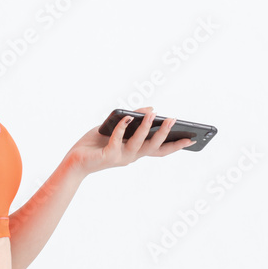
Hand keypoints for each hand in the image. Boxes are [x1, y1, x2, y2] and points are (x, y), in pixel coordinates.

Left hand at [64, 106, 192, 178]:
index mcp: (135, 151)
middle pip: (153, 147)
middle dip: (164, 134)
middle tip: (174, 119)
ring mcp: (120, 158)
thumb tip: (151, 109)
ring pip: (138, 144)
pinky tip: (127, 117)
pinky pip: (117, 140)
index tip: (192, 139)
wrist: (75, 160)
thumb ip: (132, 119)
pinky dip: (122, 128)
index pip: (159, 150)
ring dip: (147, 128)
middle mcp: (131, 157)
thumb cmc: (95, 143)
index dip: (176, 146)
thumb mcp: (115, 127)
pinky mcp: (107, 156)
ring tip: (154, 114)